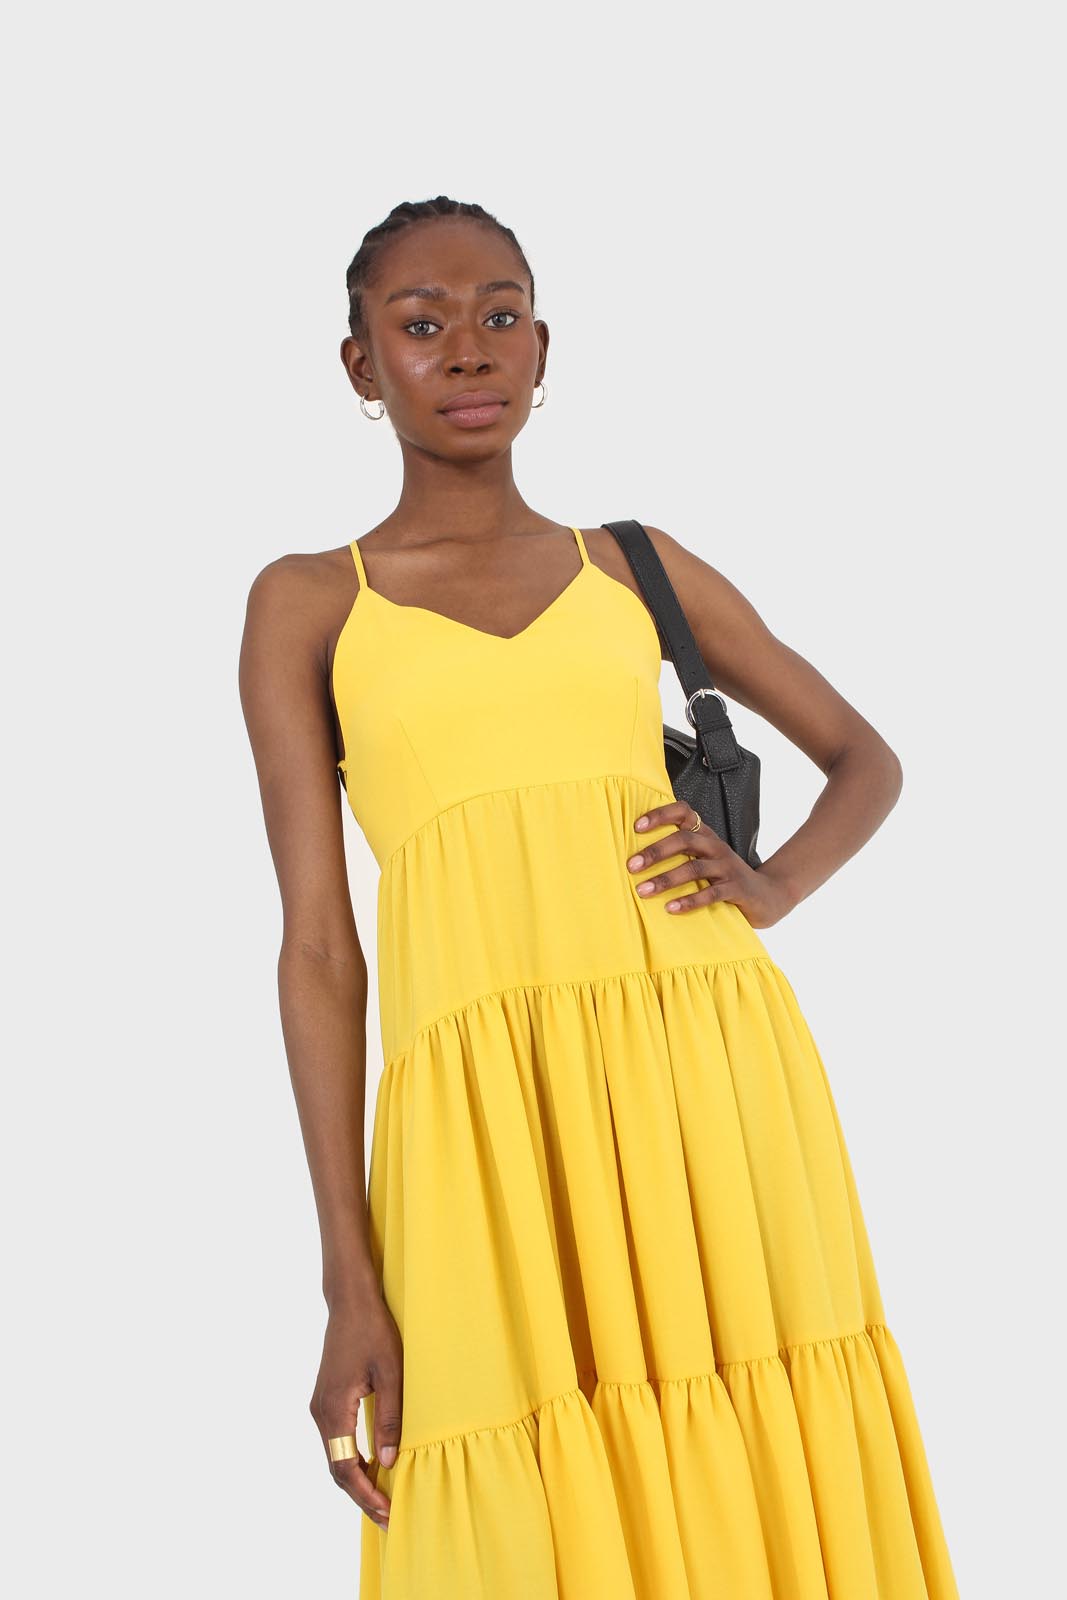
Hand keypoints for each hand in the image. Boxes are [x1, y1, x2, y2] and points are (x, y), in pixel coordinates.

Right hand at [309, 1292, 402, 1531]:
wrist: (350, 1301)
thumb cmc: (374, 1331)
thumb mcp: (391, 1373)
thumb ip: (390, 1418)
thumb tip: (389, 1462)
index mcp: (333, 1409)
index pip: (346, 1468)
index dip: (366, 1495)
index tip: (388, 1513)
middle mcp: (320, 1412)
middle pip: (337, 1468)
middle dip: (362, 1496)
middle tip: (389, 1517)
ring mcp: (320, 1406)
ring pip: (335, 1457)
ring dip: (358, 1480)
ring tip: (384, 1499)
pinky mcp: (326, 1400)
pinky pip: (337, 1441)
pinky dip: (353, 1460)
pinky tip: (374, 1468)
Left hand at [626, 800, 792, 929]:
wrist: (767, 896)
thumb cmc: (725, 878)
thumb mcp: (704, 860)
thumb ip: (680, 854)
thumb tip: (636, 858)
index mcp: (705, 836)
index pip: (684, 812)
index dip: (660, 815)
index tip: (636, 826)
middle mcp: (716, 847)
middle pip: (684, 840)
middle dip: (656, 852)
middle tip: (632, 866)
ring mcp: (727, 867)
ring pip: (694, 868)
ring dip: (666, 879)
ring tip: (643, 890)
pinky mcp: (736, 889)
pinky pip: (711, 894)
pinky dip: (690, 901)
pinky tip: (671, 908)